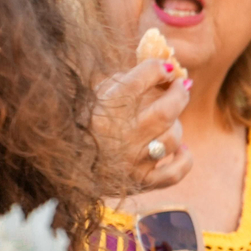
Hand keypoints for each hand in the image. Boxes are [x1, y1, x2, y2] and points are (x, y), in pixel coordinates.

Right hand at [96, 58, 191, 192]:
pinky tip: (181, 149)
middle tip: (181, 86)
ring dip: (176, 126)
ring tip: (170, 120)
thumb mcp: (94, 97)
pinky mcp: (140, 182)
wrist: (67, 167)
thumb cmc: (83, 125)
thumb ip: (121, 81)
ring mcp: (132, 162)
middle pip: (165, 112)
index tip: (167, 68)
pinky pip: (174, 173)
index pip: (136, 82)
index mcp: (102, 112)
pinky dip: (184, 160)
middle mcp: (120, 137)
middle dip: (178, 95)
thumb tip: (158, 68)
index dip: (157, 69)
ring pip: (172, 139)